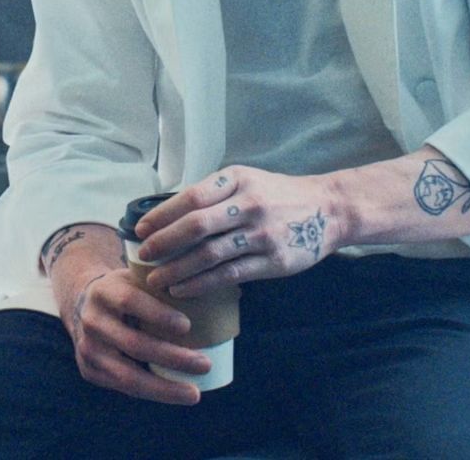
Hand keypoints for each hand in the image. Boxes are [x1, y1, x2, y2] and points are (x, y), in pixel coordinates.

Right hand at [44, 227, 207, 405]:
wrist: (82, 305)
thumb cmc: (125, 290)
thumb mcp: (136, 278)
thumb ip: (166, 283)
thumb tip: (229, 291)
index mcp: (104, 291)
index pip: (130, 301)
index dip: (158, 314)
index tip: (187, 326)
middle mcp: (91, 320)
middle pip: (133, 344)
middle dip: (172, 357)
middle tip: (205, 364)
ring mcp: (87, 348)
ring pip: (127, 375)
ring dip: (163, 388)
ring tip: (194, 393)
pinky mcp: (89, 371)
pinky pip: (123, 388)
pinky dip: (150, 392)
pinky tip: (173, 394)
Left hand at [135, 165, 338, 297]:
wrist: (328, 210)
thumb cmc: (278, 195)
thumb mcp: (247, 180)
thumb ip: (214, 194)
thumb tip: (168, 215)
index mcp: (237, 180)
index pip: (191, 197)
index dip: (162, 214)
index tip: (141, 229)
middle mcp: (249, 204)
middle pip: (196, 226)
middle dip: (164, 243)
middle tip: (144, 255)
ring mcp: (261, 234)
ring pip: (209, 255)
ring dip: (177, 269)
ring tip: (156, 279)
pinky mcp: (272, 261)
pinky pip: (228, 275)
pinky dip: (200, 284)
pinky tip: (182, 289)